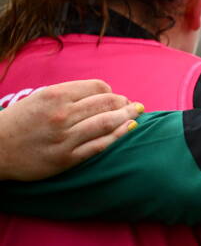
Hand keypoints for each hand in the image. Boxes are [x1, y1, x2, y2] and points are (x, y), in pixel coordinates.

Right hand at [0, 80, 142, 180]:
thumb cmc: (19, 121)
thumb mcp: (40, 98)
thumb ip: (68, 94)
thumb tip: (102, 93)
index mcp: (55, 95)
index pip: (97, 87)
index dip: (110, 91)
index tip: (114, 96)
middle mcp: (62, 115)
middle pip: (106, 104)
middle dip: (124, 103)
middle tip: (132, 105)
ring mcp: (66, 137)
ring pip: (107, 123)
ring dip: (127, 117)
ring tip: (136, 114)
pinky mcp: (67, 158)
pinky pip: (100, 145)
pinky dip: (118, 136)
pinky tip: (128, 130)